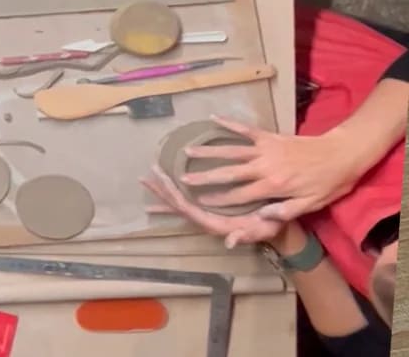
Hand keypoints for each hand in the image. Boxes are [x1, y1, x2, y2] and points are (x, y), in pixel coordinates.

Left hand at [142, 165, 282, 248]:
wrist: (274, 228)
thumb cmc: (269, 226)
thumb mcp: (262, 229)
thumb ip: (246, 235)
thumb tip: (230, 241)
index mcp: (215, 224)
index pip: (188, 209)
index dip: (174, 195)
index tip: (163, 178)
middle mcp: (206, 221)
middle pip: (178, 206)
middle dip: (162, 192)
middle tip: (145, 177)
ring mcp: (205, 217)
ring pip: (178, 205)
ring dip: (162, 194)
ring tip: (147, 181)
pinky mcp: (208, 212)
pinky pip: (186, 203)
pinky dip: (172, 195)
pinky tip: (164, 188)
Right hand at [180, 115, 361, 219]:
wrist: (340, 155)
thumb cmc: (326, 184)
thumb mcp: (310, 205)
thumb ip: (284, 210)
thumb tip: (260, 214)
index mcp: (273, 186)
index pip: (240, 196)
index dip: (220, 200)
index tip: (201, 202)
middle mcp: (264, 166)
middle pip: (229, 173)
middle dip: (206, 177)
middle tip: (185, 179)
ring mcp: (265, 148)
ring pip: (231, 150)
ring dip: (209, 151)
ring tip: (189, 152)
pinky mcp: (269, 136)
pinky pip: (245, 129)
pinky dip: (228, 124)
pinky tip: (213, 119)